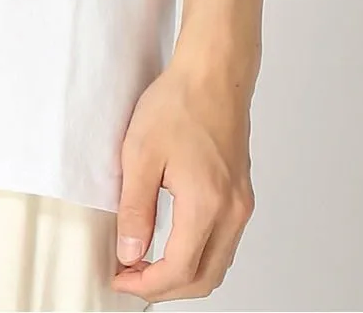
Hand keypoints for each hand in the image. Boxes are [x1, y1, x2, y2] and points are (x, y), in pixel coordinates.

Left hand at [109, 52, 256, 302]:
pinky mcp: (241, 194)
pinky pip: (225, 242)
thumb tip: (129, 252)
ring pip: (218, 264)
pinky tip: (174, 242)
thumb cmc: (179, 102)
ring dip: (185, 274)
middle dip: (166, 288)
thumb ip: (135, 209)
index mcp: (207, 204)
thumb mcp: (140, 154)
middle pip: (205, 278)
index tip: (121, 278)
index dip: (147, 284)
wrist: (214, 72)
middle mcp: (232, 211)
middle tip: (132, 277)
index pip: (180, 270)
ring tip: (148, 263)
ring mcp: (241, 204)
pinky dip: (200, 254)